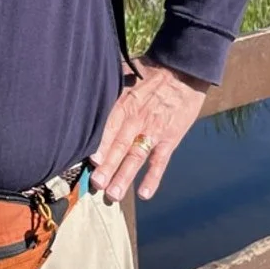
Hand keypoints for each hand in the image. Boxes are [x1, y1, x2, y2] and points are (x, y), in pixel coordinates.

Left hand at [90, 56, 209, 203]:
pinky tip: (144, 194)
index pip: (108, 126)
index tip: (90, 160)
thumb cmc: (152, 74)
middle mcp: (137, 120)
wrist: (185, 73)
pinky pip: (160, 161)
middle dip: (107, 166)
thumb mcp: (127, 75)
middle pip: (119, 146)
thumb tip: (84, 87)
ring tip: (113, 195)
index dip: (99, 144)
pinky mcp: (170, 139)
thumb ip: (109, 87)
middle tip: (95, 184)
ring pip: (136, 157)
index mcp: (124, 103)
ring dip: (124, 177)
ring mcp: (154, 131)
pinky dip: (153, 178)